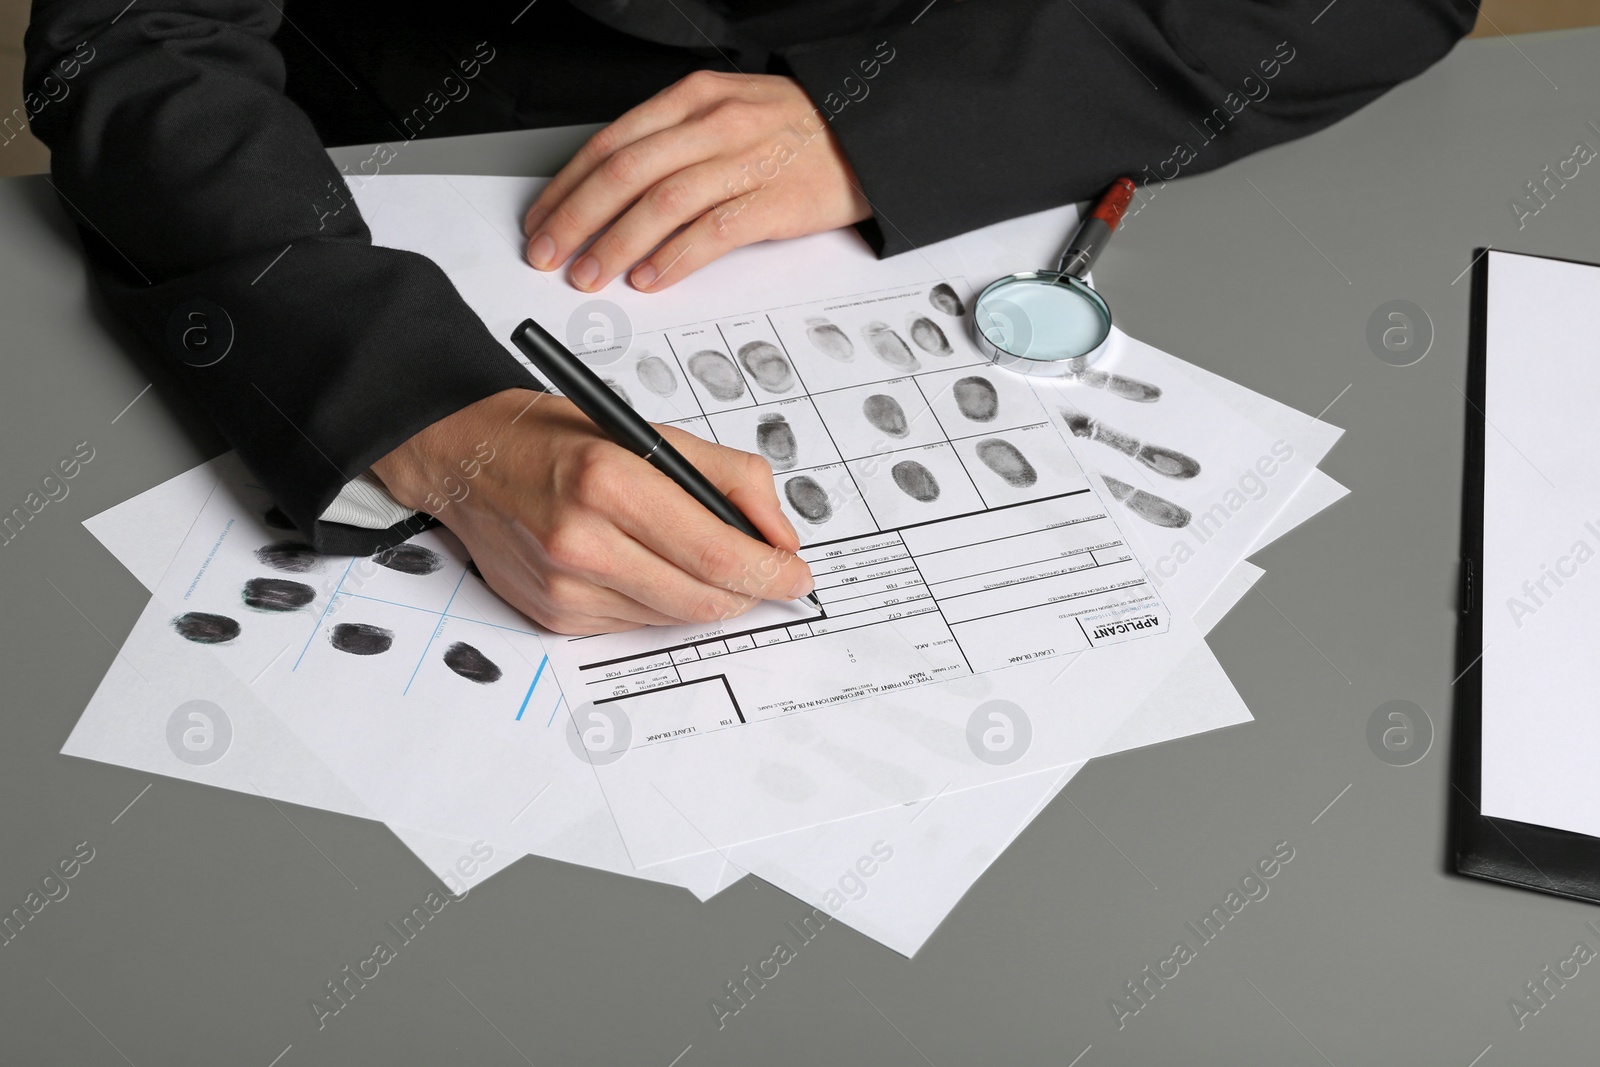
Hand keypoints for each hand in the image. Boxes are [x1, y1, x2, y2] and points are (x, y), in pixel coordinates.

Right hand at [370, 389, 814, 634]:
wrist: (466, 459)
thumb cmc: (558, 439)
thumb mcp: (652, 430)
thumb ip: (731, 477)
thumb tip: (782, 537)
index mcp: (608, 481)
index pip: (714, 551)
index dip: (769, 571)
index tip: (798, 573)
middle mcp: (580, 540)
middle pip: (701, 598)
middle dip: (750, 592)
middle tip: (772, 577)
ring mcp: (563, 587)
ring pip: (673, 617)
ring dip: (705, 596)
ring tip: (704, 561)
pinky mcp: (552, 616)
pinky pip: (635, 624)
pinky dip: (660, 602)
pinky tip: (647, 567)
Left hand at [522, 70, 870, 292]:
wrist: (870, 135)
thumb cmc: (795, 130)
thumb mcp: (726, 111)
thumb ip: (672, 141)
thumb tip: (611, 189)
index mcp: (694, 98)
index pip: (611, 143)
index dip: (567, 186)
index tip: (542, 219)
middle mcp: (714, 125)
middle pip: (625, 173)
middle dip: (576, 219)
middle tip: (550, 254)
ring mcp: (745, 162)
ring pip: (661, 204)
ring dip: (616, 245)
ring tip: (591, 275)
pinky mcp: (773, 202)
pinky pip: (711, 233)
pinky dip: (673, 258)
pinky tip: (650, 277)